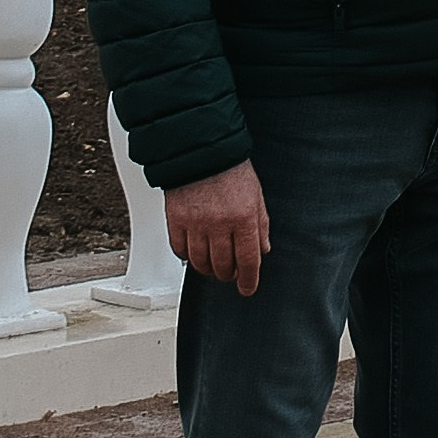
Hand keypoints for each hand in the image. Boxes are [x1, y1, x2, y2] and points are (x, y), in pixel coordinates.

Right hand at [165, 160, 271, 294]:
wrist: (200, 149)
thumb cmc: (230, 169)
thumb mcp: (255, 196)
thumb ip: (260, 225)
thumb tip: (262, 250)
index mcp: (243, 217)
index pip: (248, 260)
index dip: (248, 280)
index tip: (247, 288)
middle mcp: (219, 223)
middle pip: (223, 266)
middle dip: (228, 275)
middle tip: (230, 272)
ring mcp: (195, 223)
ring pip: (200, 263)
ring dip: (208, 269)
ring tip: (212, 265)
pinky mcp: (175, 220)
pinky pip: (180, 250)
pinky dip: (187, 256)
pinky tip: (194, 251)